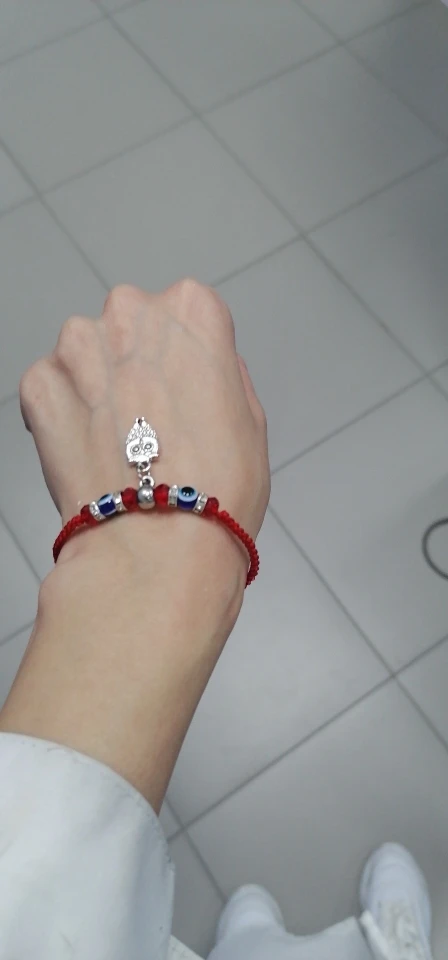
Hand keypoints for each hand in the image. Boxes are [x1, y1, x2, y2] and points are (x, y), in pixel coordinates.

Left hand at [21, 280, 269, 596]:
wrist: (158, 547)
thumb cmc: (219, 489)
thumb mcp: (251, 419)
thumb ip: (223, 372)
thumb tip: (202, 367)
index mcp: (192, 309)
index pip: (187, 312)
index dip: (188, 359)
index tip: (187, 393)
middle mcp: (130, 311)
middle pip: (132, 326)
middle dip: (137, 364)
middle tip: (151, 422)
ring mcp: (78, 347)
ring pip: (86, 354)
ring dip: (97, 385)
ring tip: (118, 442)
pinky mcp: (40, 385)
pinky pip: (50, 387)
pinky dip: (63, 413)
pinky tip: (88, 451)